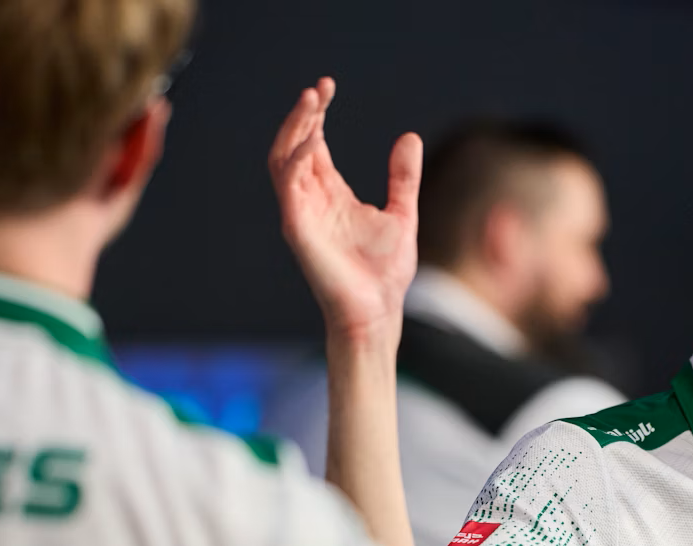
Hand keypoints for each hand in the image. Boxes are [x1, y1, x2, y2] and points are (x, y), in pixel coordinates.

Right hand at [269, 77, 421, 345]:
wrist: (377, 312)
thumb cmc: (384, 273)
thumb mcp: (402, 213)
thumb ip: (402, 177)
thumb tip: (409, 137)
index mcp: (331, 194)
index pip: (315, 144)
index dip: (317, 115)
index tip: (328, 87)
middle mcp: (311, 200)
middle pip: (294, 145)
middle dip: (304, 114)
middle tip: (320, 87)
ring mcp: (302, 214)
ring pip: (283, 160)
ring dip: (294, 129)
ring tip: (312, 101)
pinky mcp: (298, 229)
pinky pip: (289, 187)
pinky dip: (298, 160)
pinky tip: (315, 139)